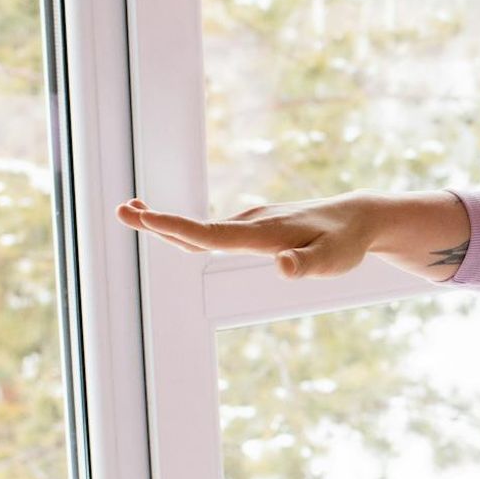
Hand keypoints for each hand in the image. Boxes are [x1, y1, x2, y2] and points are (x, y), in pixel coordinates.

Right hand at [113, 191, 380, 278]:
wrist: (359, 218)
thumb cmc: (347, 243)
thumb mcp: (334, 260)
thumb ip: (308, 265)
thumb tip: (283, 268)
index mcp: (264, 234)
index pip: (213, 234)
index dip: (178, 229)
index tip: (147, 217)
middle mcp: (252, 224)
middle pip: (198, 229)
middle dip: (159, 222)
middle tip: (121, 210)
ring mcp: (253, 224)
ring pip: (204, 231)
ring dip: (168, 225)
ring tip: (133, 212)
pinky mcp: (256, 227)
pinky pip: (216, 232)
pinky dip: (189, 231)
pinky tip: (170, 229)